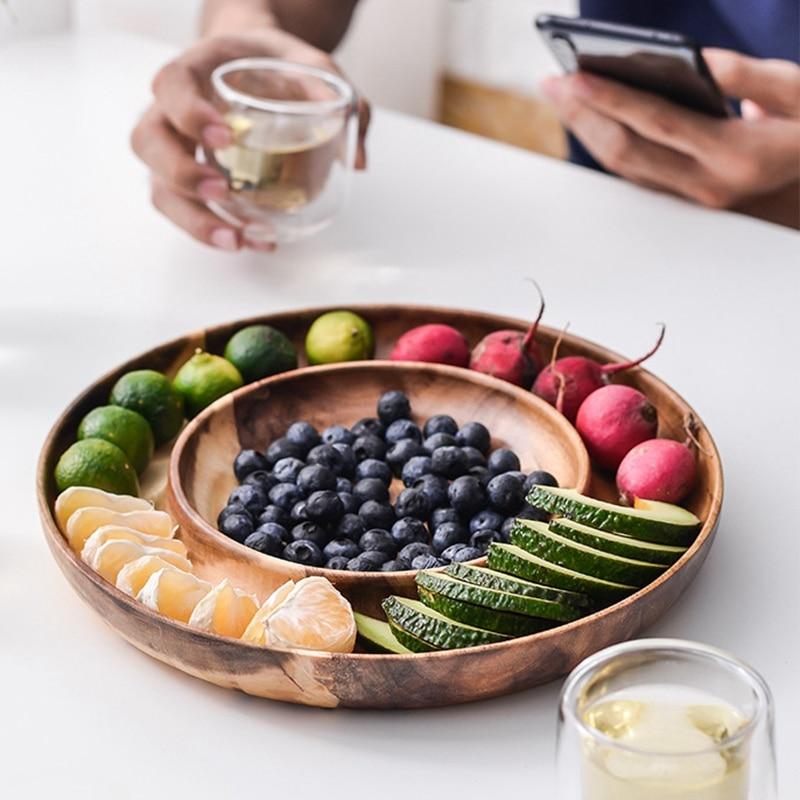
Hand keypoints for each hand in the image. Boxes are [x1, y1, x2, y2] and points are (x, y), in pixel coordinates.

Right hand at [131, 29, 369, 250]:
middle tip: (223, 192)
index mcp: (196, 68)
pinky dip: (210, 231)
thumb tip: (360, 162)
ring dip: (194, 220)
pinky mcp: (186, 178)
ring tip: (237, 240)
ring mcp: (174, 147)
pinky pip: (183, 209)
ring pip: (159, 186)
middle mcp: (171, 109)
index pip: (171, 85)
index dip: (189, 114)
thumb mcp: (312, 65)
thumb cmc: (276, 65)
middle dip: (181, 174)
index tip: (225, 138)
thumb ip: (340, 98)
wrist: (255, 64)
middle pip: (148, 142)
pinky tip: (248, 241)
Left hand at [541, 49, 799, 223]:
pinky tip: (588, 118)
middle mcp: (708, 184)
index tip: (575, 77)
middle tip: (552, 82)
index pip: (659, 123)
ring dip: (587, 131)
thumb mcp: (799, 91)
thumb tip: (696, 60)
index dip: (613, 99)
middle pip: (626, 151)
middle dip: (584, 115)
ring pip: (624, 167)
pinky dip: (606, 144)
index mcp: (736, 155)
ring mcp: (694, 197)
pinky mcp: (687, 198)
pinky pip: (634, 172)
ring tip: (560, 95)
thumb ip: (746, 75)